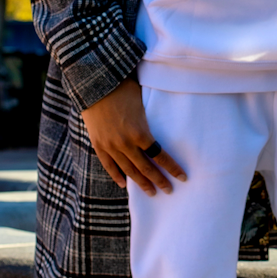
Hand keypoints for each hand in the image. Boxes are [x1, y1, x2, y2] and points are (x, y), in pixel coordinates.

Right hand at [81, 77, 185, 195]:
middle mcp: (126, 144)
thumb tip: (162, 126)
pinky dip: (117, 176)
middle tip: (169, 190)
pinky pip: (108, 165)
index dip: (172, 168)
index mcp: (141, 133)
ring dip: (141, 183)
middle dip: (159, 180)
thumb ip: (150, 119)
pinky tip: (124, 184)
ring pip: (128, 171)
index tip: (183, 177)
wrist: (94, 84)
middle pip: (146, 168)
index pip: (160, 156)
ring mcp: (110, 146)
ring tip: (151, 192)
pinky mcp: (98, 145)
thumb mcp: (143, 102)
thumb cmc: (123, 88)